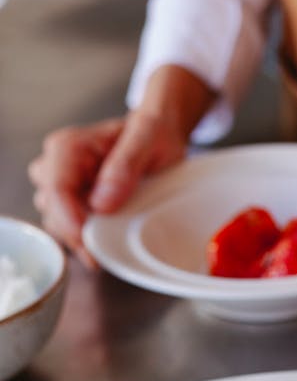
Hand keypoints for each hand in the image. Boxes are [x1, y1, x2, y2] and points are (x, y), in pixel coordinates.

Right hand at [28, 110, 187, 264]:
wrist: (160, 133)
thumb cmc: (153, 131)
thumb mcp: (148, 138)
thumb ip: (125, 166)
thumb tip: (102, 203)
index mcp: (68, 148)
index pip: (56, 190)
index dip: (70, 222)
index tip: (90, 245)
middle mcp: (58, 165)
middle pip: (53, 211)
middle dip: (78, 235)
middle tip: (109, 248)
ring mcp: (63, 185)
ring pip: (57, 223)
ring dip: (82, 238)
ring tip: (113, 239)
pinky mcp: (73, 201)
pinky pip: (70, 228)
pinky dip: (87, 239)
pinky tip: (107, 242)